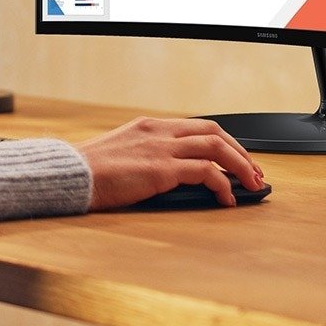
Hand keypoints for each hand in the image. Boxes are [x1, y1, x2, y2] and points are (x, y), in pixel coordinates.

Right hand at [74, 117, 264, 210]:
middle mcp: (159, 131)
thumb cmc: (90, 172)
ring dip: (240, 166)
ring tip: (251, 184)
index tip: (236, 159)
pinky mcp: (161, 169)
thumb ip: (147, 156)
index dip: (223, 142)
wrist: (70, 175)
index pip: (198, 126)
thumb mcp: (122, 154)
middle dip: (240, 151)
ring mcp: (161, 147)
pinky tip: (226, 200)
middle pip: (214, 132)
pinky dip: (222, 184)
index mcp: (150, 126)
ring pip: (216, 147)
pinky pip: (205, 172)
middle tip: (254, 171)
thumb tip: (172, 174)